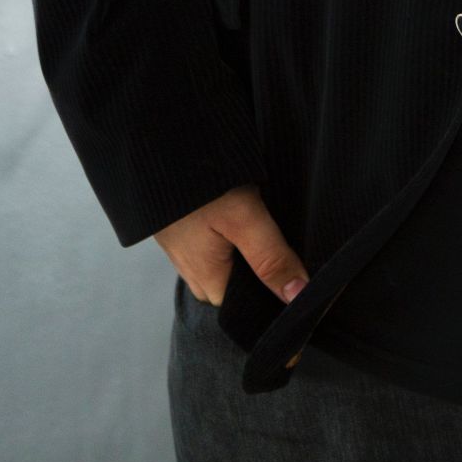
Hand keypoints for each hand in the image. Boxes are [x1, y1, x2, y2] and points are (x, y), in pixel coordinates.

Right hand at [154, 181, 309, 308]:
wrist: (161, 154)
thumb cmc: (201, 187)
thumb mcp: (244, 219)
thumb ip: (271, 257)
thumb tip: (299, 296)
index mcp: (209, 283)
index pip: (249, 308)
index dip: (275, 296)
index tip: (300, 283)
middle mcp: (196, 275)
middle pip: (238, 288)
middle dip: (263, 273)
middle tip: (288, 248)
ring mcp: (188, 254)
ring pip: (227, 267)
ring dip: (249, 254)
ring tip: (268, 231)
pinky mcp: (187, 234)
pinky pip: (216, 249)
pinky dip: (234, 240)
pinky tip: (246, 221)